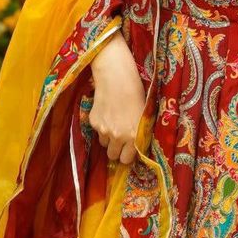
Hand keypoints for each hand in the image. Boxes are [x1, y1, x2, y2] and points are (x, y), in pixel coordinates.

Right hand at [87, 33, 146, 164]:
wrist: (117, 77)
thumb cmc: (137, 94)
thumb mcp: (144, 117)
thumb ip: (139, 135)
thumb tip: (136, 148)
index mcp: (134, 137)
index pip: (126, 160)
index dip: (127, 155)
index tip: (128, 151)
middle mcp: (118, 137)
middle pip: (113, 156)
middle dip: (117, 150)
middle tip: (120, 140)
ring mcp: (104, 130)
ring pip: (104, 144)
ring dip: (108, 138)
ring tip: (114, 123)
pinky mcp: (94, 122)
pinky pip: (97, 132)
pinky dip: (101, 127)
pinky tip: (107, 113)